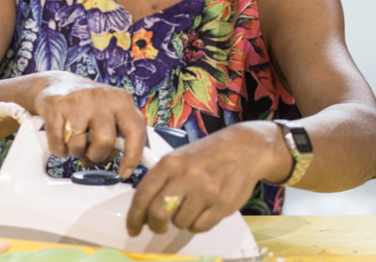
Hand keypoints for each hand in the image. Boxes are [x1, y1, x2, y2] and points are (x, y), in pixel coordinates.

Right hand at [31, 71, 145, 178]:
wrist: (57, 82)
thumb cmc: (87, 104)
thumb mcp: (111, 113)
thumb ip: (120, 135)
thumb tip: (123, 165)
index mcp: (121, 100)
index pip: (135, 130)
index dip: (132, 156)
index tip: (125, 171)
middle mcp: (101, 97)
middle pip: (105, 141)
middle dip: (96, 154)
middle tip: (90, 152)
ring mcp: (78, 100)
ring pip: (78, 145)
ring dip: (75, 152)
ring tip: (74, 142)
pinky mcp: (56, 106)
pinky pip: (58, 143)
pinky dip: (59, 149)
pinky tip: (61, 139)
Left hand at [126, 121, 287, 234]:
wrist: (243, 148)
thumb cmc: (207, 154)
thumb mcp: (177, 157)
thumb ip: (161, 180)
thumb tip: (143, 208)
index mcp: (169, 163)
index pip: (143, 194)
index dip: (134, 216)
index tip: (132, 227)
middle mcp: (185, 176)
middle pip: (158, 213)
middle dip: (155, 225)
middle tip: (157, 227)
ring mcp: (205, 190)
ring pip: (180, 222)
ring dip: (181, 220)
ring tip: (190, 207)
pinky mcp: (223, 204)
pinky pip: (200, 226)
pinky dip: (198, 223)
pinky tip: (203, 210)